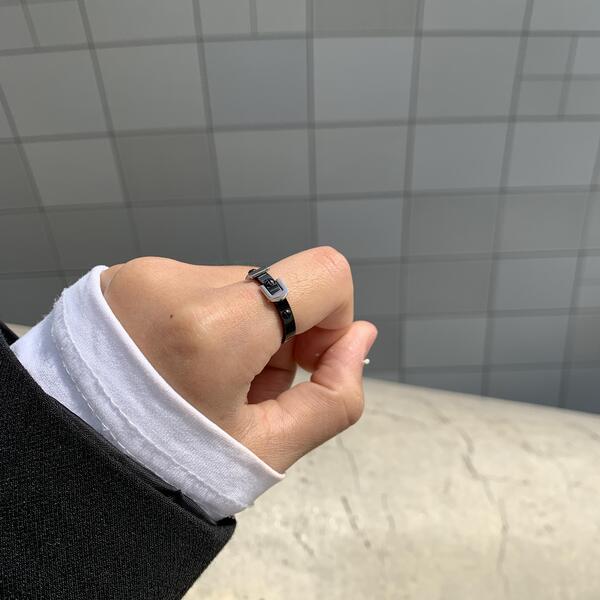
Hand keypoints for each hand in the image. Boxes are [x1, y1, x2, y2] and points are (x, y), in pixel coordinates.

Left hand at [99, 247, 377, 472]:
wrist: (72, 461)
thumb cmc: (171, 465)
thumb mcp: (268, 449)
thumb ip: (334, 395)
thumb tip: (361, 335)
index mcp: (213, 330)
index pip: (322, 273)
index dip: (334, 317)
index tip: (304, 363)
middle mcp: (175, 284)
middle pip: (277, 288)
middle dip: (280, 338)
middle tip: (245, 390)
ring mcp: (145, 273)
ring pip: (238, 288)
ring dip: (242, 330)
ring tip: (206, 382)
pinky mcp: (128, 274)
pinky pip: (198, 286)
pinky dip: (206, 321)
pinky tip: (180, 365)